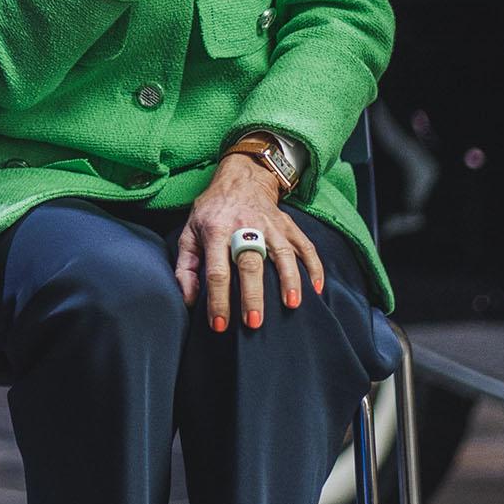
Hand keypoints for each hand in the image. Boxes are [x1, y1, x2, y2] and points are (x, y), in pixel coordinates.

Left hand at [175, 153, 325, 332]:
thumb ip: (186, 268)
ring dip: (289, 280)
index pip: (217, 270)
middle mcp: (244, 227)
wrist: (240, 178)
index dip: (217, 299)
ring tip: (293, 305)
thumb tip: (189, 300)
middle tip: (253, 322)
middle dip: (252, 295)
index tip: (219, 325)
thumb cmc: (211, 212)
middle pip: (250, 264)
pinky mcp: (288, 225)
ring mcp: (270, 225)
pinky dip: (314, 267)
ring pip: (282, 253)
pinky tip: (317, 288)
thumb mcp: (189, 233)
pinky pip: (305, 246)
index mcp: (216, 231)